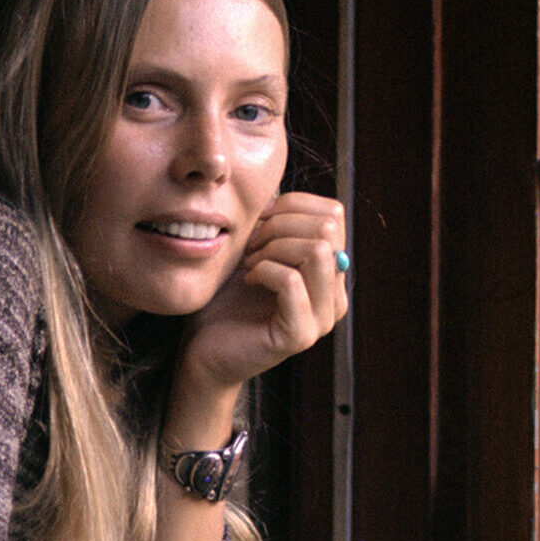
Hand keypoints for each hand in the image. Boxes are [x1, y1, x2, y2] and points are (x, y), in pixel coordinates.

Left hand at [179, 193, 348, 393]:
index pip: (334, 214)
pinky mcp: (300, 335)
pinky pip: (291, 281)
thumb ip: (277, 227)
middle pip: (328, 228)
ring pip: (317, 251)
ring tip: (250, 263)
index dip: (292, 206)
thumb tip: (279, 190)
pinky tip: (248, 279)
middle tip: (252, 246)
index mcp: (331, 274)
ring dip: (273, 248)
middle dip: (280, 226)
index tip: (259, 226)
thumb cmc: (227, 300)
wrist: (204, 350)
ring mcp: (322, 318)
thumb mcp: (255, 252)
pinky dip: (263, 270)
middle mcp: (335, 296)